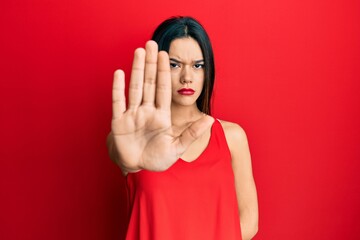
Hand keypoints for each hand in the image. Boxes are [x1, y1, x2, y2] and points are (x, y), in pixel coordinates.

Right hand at [110, 40, 212, 171]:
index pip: (163, 89)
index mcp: (161, 116)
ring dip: (137, 69)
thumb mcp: (178, 147)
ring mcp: (132, 115)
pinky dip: (118, 88)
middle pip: (149, 83)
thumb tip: (211, 119)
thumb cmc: (157, 158)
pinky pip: (118, 102)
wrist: (138, 168)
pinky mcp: (119, 122)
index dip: (164, 72)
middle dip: (150, 64)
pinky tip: (119, 73)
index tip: (165, 55)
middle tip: (152, 43)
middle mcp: (147, 111)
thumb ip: (192, 133)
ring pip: (135, 88)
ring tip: (139, 51)